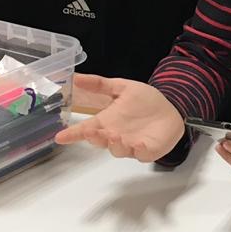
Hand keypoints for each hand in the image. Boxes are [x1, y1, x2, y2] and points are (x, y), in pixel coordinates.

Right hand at [56, 75, 183, 161]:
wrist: (170, 108)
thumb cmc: (144, 101)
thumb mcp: (122, 87)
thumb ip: (100, 85)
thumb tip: (76, 77)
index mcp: (106, 122)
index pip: (85, 130)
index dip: (72, 134)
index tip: (60, 137)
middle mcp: (115, 136)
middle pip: (100, 141)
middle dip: (94, 138)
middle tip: (91, 131)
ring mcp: (130, 145)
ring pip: (118, 150)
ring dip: (114, 144)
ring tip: (114, 135)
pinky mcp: (147, 150)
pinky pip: (141, 154)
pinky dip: (138, 150)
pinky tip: (138, 143)